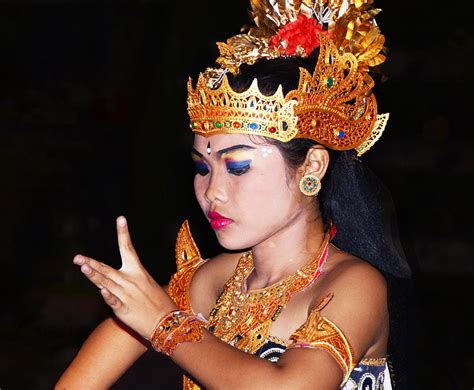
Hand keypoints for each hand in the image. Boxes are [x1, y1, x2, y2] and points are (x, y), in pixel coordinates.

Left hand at [73, 216, 176, 338]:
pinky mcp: (124, 310)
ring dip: (94, 275)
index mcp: (138, 271)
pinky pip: (113, 301)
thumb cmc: (158, 303)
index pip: (128, 248)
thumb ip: (130, 281)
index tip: (121, 218)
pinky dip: (108, 296)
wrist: (168, 322)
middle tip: (77, 258)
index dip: (123, 233)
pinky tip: (101, 291)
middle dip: (91, 263)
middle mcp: (130, 280)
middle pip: (107, 269)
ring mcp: (126, 295)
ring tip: (83, 267)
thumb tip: (113, 281)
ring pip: (106, 283)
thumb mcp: (147, 285)